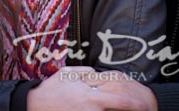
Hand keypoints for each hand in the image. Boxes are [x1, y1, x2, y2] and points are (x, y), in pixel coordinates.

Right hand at [27, 67, 152, 110]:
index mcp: (90, 94)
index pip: (119, 97)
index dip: (135, 101)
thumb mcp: (67, 74)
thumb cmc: (50, 90)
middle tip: (146, 109)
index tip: (145, 103)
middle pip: (118, 107)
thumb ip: (85, 72)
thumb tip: (97, 72)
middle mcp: (90, 107)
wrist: (32, 106)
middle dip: (133, 108)